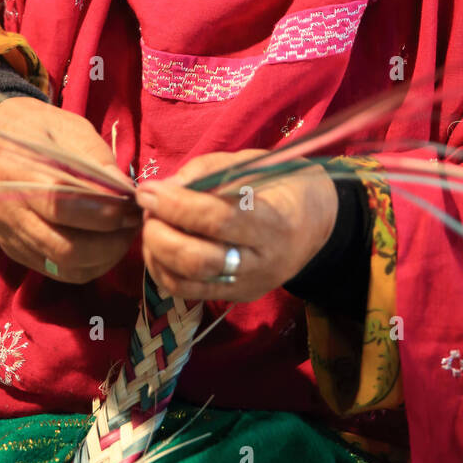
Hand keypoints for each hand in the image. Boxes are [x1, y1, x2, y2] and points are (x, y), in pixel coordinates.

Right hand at [0, 96, 140, 283]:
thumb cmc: (41, 131)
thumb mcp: (71, 130)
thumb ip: (96, 161)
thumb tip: (125, 191)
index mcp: (19, 172)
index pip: (62, 204)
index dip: (104, 211)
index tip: (132, 204)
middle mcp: (10, 211)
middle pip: (65, 248)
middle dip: (110, 241)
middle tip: (134, 223)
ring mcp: (11, 236)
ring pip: (64, 266)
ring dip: (104, 257)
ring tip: (124, 234)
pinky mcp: (16, 250)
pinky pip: (58, 272)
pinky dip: (89, 266)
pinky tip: (106, 246)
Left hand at [137, 149, 337, 301]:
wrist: (316, 223)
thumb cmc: (281, 184)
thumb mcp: (251, 164)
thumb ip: (207, 173)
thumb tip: (164, 188)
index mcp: (274, 223)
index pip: (218, 220)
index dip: (176, 205)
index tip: (148, 189)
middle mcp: (263, 262)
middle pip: (198, 260)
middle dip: (160, 234)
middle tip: (147, 209)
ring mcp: (249, 285)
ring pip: (188, 283)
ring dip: (156, 253)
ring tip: (151, 225)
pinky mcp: (235, 297)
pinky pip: (188, 292)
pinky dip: (163, 270)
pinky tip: (159, 247)